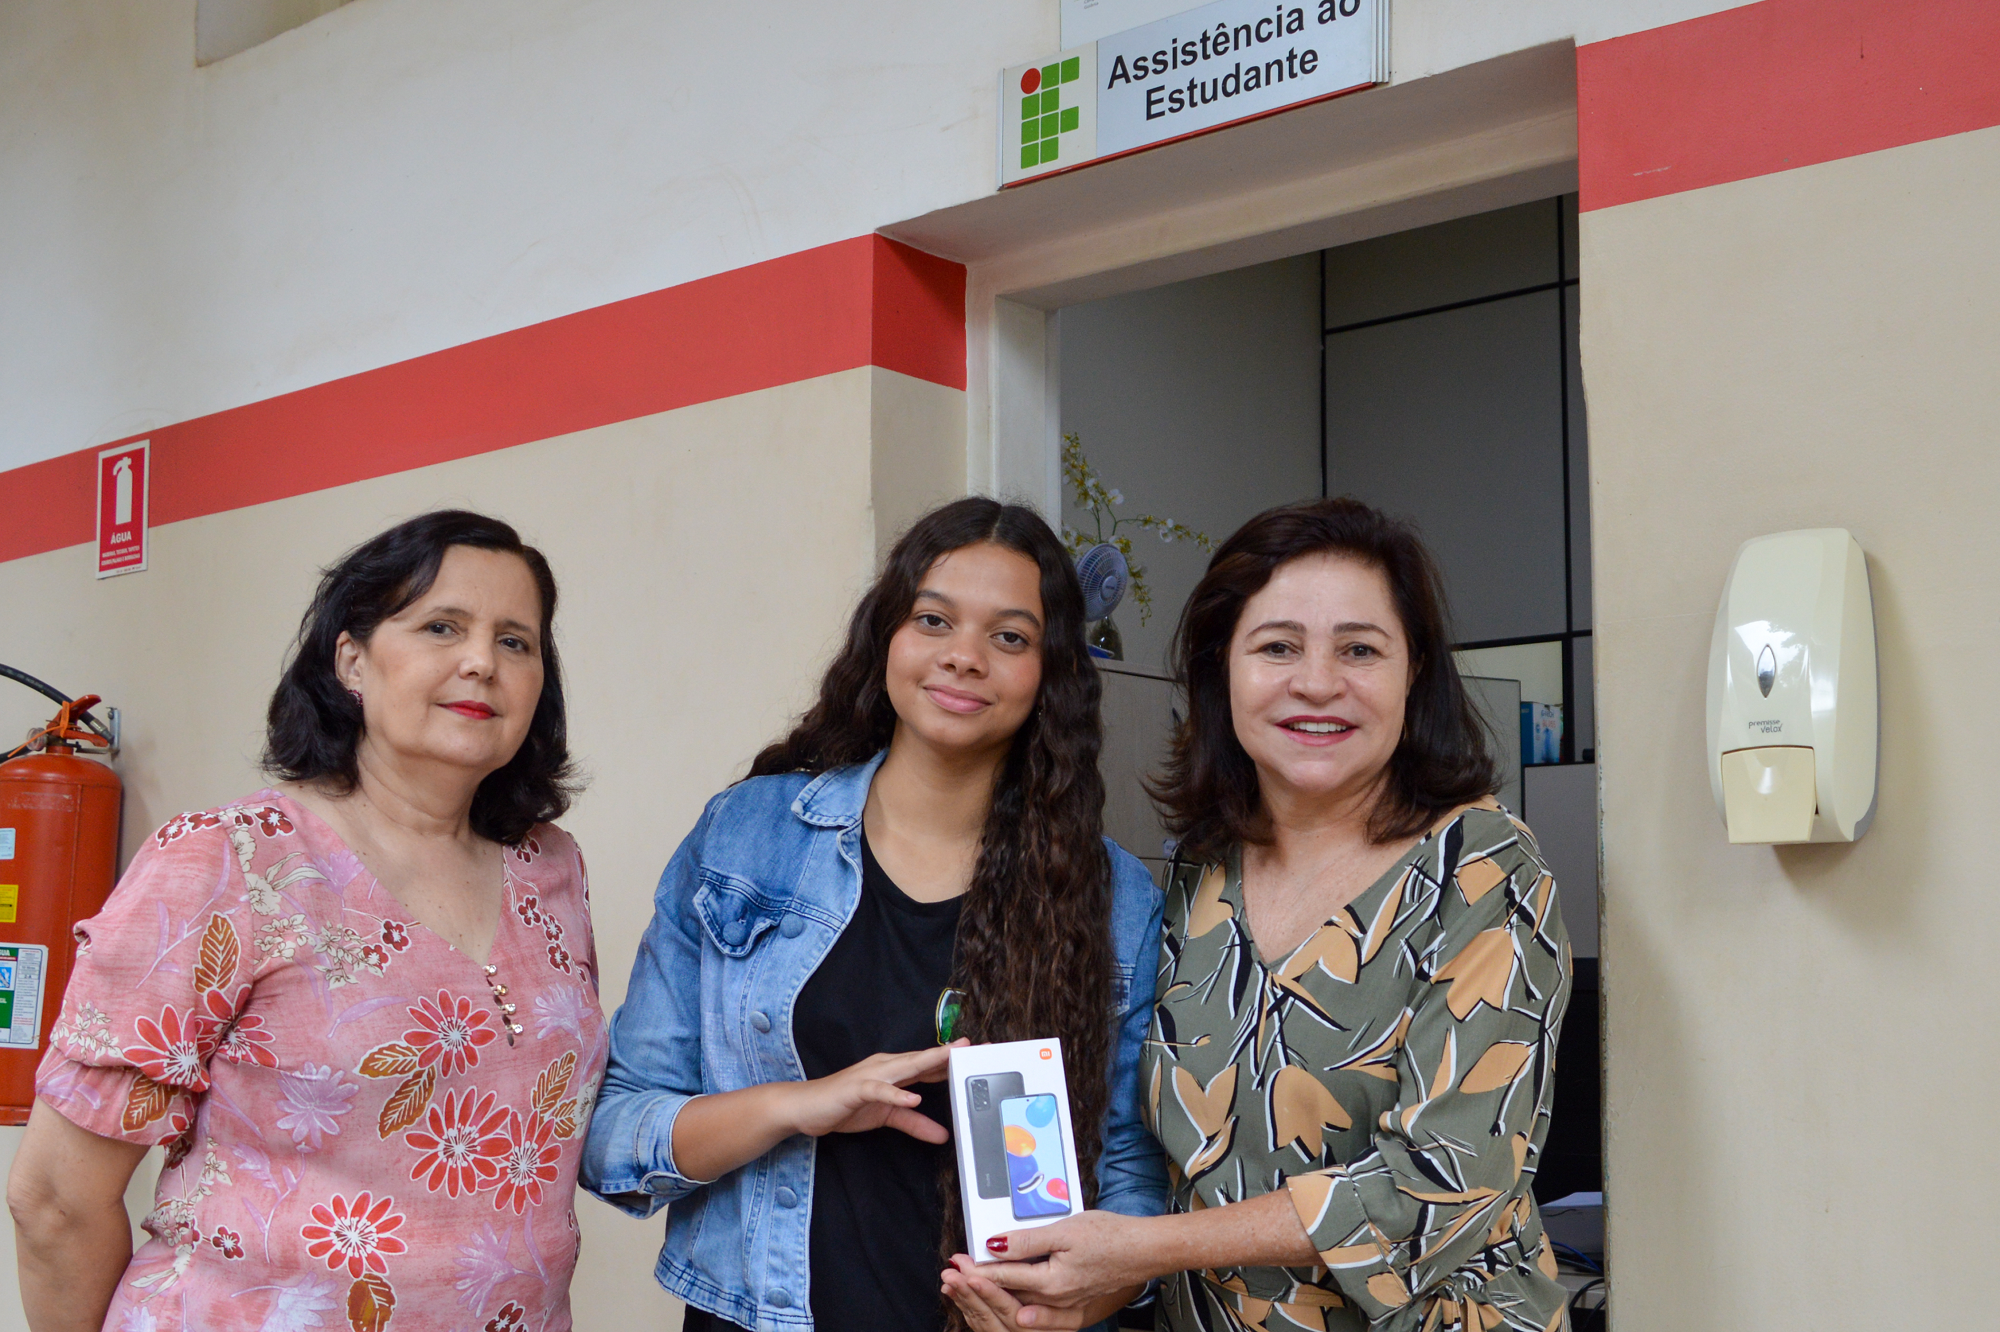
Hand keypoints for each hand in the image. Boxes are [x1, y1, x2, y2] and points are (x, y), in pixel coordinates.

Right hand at [786, 1043, 958, 1140]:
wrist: (806, 1108)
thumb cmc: (846, 1105)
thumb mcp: (887, 1118)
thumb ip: (915, 1123)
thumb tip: (942, 1135)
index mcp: (895, 1072)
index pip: (929, 1064)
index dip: (954, 1060)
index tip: (979, 1054)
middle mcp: (886, 1067)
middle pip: (923, 1059)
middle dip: (949, 1054)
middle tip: (975, 1047)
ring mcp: (871, 1075)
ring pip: (905, 1066)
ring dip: (928, 1061)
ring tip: (951, 1058)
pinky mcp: (856, 1089)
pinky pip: (878, 1090)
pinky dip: (896, 1093)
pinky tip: (912, 1096)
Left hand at [941, 1255, 1138, 1330]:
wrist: (1145, 1250)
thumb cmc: (1112, 1237)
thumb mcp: (1065, 1230)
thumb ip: (1027, 1241)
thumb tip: (995, 1244)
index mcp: (1052, 1283)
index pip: (1004, 1276)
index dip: (977, 1267)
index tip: (957, 1261)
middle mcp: (1057, 1301)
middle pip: (1008, 1295)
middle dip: (979, 1284)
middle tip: (954, 1272)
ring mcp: (1066, 1306)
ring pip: (1021, 1305)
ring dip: (994, 1296)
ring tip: (971, 1287)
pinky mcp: (1073, 1305)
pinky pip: (1040, 1313)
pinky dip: (1020, 1309)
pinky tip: (1011, 1307)